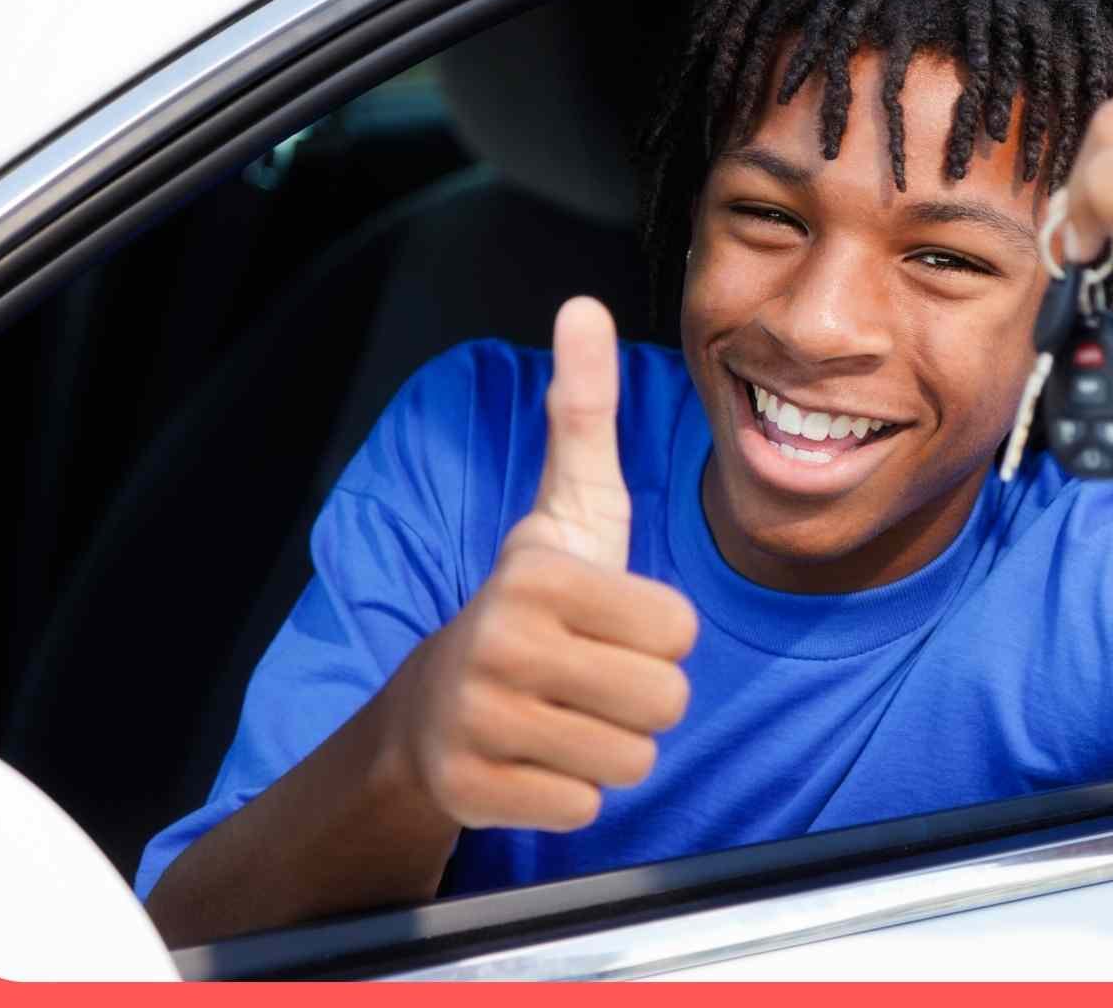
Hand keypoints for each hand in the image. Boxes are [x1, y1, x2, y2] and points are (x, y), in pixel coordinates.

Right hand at [381, 297, 697, 831]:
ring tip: (564, 712)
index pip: (679, 630)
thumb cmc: (532, 602)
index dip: (660, 634)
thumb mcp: (569, 508)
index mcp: (537, 574)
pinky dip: (572, 791)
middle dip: (643, 696)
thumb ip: (584, 412)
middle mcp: (500, 644)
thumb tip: (583, 305)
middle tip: (591, 676)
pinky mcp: (473, 791)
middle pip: (664, 702)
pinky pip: (587, 807)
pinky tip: (536, 756)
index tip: (610, 622)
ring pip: (631, 761)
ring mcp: (479, 722)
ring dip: (611, 745)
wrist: (434, 706)